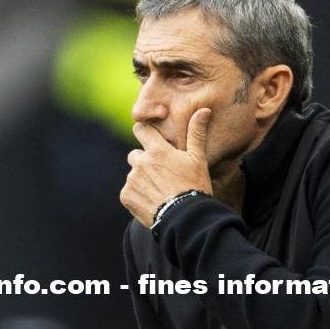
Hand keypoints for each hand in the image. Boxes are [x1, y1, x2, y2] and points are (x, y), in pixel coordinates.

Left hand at [120, 108, 213, 227]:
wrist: (185, 219)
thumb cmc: (195, 187)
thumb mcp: (198, 159)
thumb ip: (196, 133)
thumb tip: (203, 110)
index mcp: (157, 150)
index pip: (141, 129)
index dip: (145, 133)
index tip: (150, 140)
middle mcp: (140, 162)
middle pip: (135, 155)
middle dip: (144, 162)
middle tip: (161, 175)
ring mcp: (131, 180)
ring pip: (133, 175)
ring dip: (142, 180)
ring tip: (159, 191)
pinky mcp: (126, 196)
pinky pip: (128, 192)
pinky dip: (137, 196)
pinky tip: (152, 201)